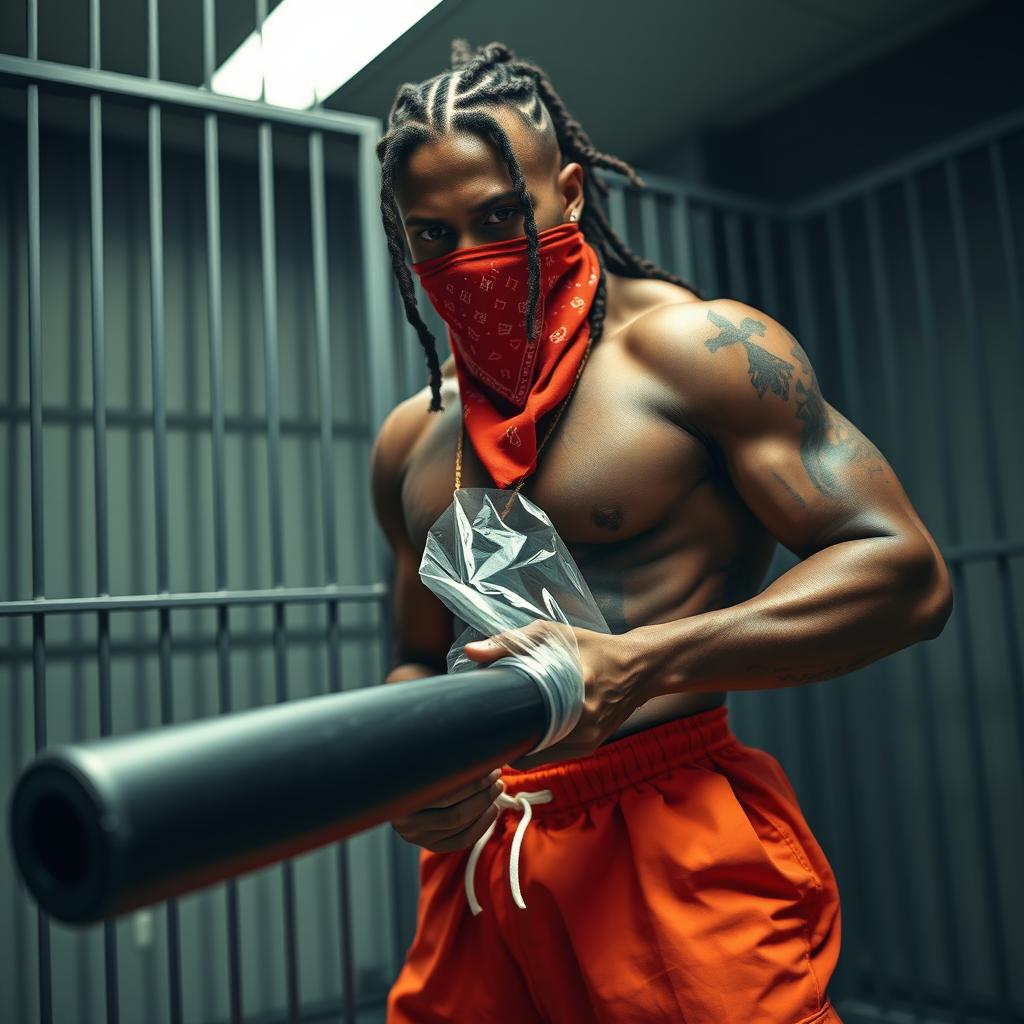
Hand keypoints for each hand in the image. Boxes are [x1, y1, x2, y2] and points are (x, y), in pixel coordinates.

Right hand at [391, 770, 505, 851]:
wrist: (393, 786)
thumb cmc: (416, 767)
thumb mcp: (422, 761)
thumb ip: (445, 761)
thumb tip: (480, 753)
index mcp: (403, 797)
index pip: (445, 795)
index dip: (473, 783)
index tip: (490, 768)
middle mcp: (407, 823)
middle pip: (455, 814)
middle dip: (482, 795)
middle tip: (497, 778)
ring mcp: (418, 837)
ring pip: (459, 827)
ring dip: (484, 807)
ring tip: (496, 790)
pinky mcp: (430, 845)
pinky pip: (461, 841)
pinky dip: (481, 826)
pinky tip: (492, 810)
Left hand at [463, 621, 642, 768]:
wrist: (639, 668)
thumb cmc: (592, 647)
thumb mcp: (553, 634)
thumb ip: (510, 642)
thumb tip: (471, 651)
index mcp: (572, 692)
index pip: (521, 725)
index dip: (497, 727)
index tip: (482, 717)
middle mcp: (582, 724)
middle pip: (526, 745)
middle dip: (506, 737)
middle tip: (491, 722)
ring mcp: (587, 741)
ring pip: (538, 757)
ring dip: (522, 745)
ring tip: (508, 726)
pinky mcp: (590, 748)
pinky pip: (554, 757)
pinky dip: (540, 747)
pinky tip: (531, 730)